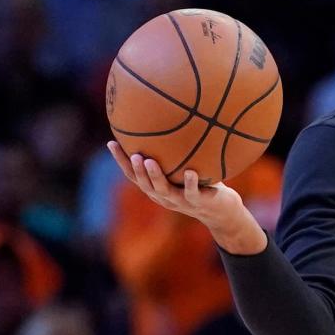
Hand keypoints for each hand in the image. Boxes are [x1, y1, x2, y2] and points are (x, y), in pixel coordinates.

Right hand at [107, 141, 266, 253]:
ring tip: (149, 161)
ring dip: (155, 176)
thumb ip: (177, 154)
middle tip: (132, 154)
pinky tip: (190, 171)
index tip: (111, 143)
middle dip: (135, 169)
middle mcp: (165, 197)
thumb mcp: (187, 168)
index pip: (134, 176)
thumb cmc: (204, 186)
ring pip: (164, 190)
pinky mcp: (199, 203)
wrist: (223, 212)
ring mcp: (181, 201)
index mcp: (158, 189)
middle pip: (144, 185)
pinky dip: (191, 182)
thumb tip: (173, 121)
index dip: (122, 161)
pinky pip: (193, 193)